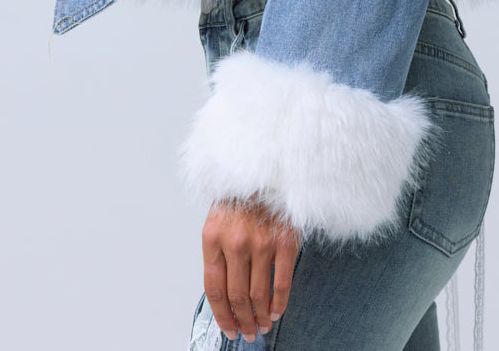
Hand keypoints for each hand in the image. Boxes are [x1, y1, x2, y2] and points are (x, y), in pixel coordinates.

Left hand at [201, 195, 301, 341]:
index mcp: (213, 236)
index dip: (221, 315)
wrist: (265, 167)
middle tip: (247, 332)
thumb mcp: (218, 219)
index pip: (214, 288)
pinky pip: (282, 282)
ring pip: (258, 294)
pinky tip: (276, 311)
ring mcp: (261, 241)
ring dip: (259, 317)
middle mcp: (235, 241)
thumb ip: (218, 252)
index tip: (228, 328)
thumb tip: (223, 292)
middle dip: (242, 320)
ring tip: (261, 325)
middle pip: (236, 296)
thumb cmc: (241, 194)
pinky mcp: (285, 240)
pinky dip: (279, 303)